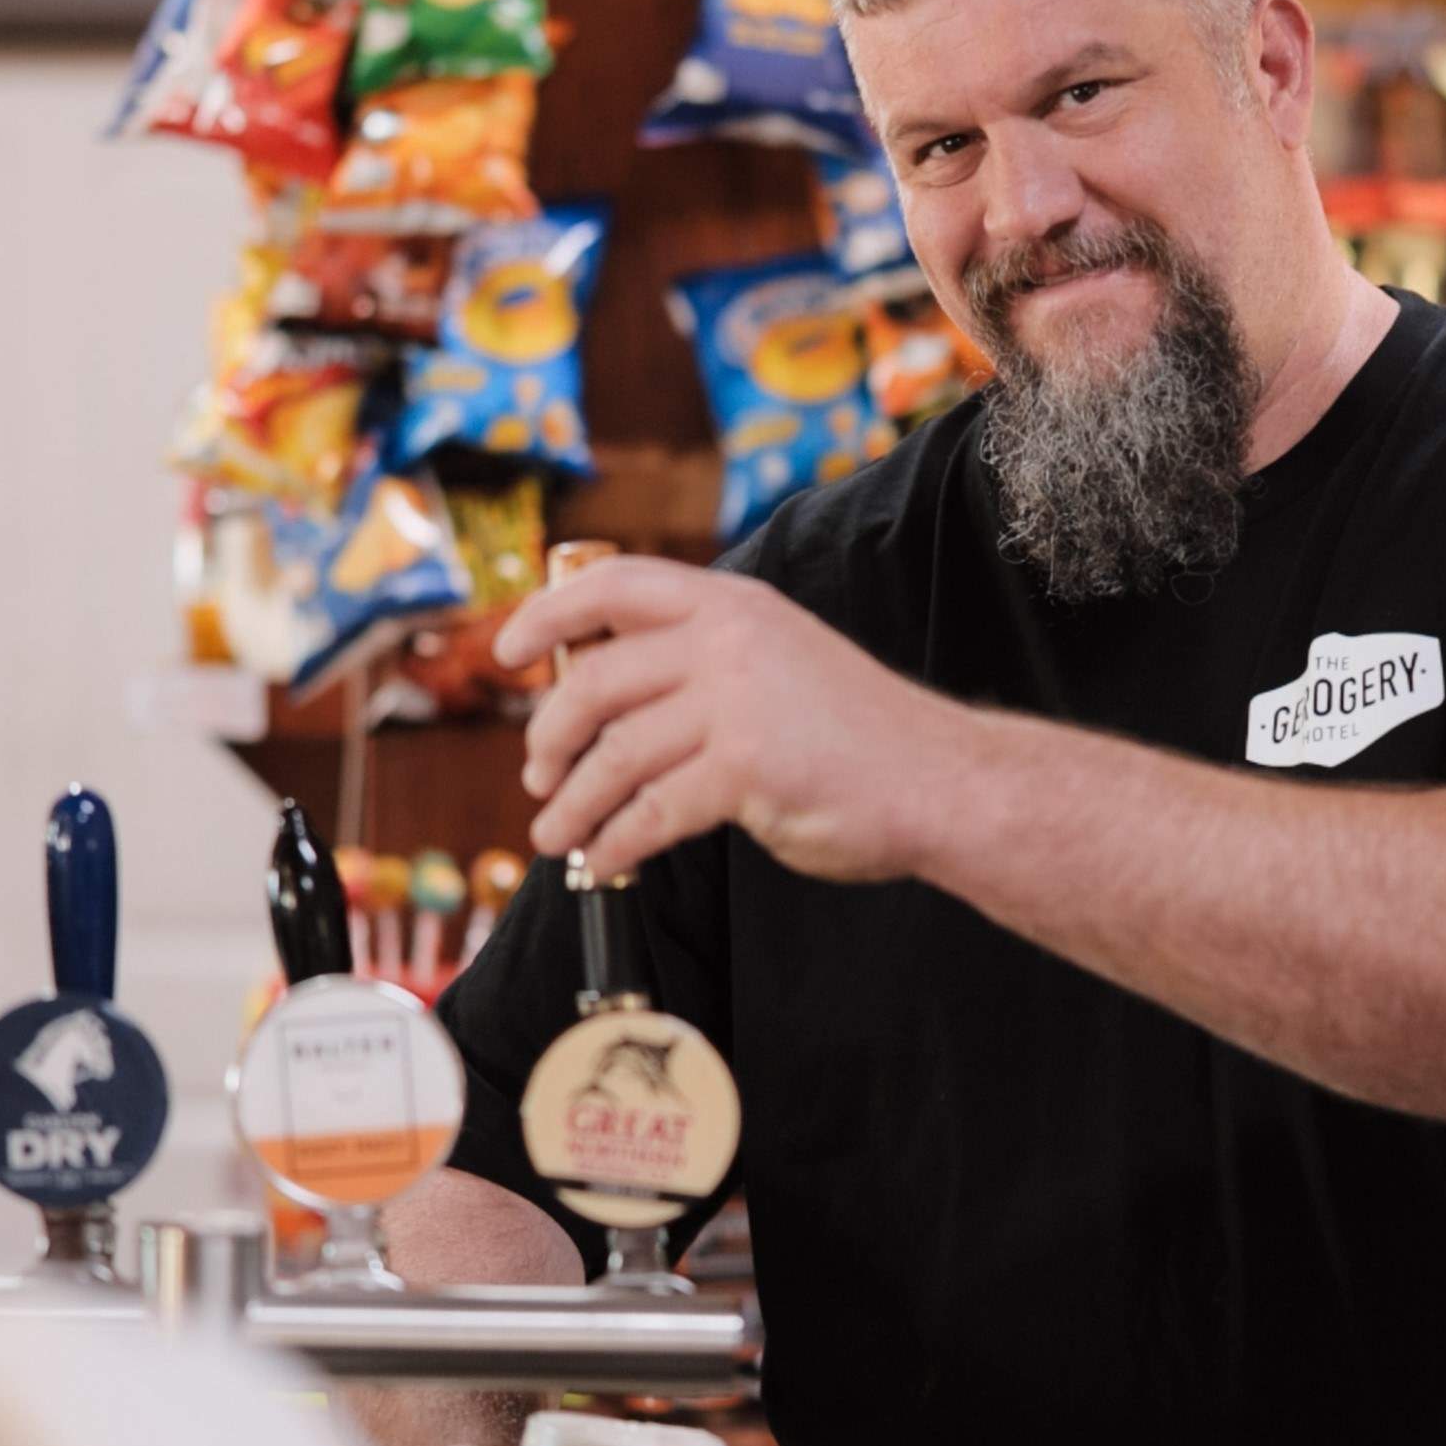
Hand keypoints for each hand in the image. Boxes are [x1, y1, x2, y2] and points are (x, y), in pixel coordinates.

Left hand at [495, 556, 963, 882]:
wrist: (937, 778)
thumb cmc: (857, 733)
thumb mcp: (779, 658)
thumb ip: (703, 660)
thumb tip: (604, 692)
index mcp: (734, 604)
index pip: (616, 584)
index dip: (548, 612)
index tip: (508, 650)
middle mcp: (730, 640)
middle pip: (595, 680)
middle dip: (549, 736)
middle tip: (536, 776)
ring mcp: (736, 702)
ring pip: (613, 755)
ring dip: (573, 803)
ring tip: (557, 835)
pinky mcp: (744, 769)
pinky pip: (649, 813)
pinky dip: (616, 843)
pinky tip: (608, 860)